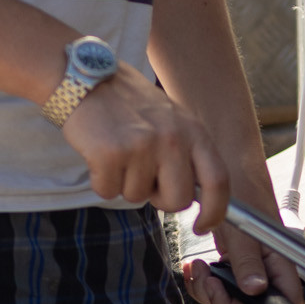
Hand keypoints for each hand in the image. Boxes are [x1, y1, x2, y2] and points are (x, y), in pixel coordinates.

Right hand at [60, 65, 228, 228]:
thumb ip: (188, 153)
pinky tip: (99, 154)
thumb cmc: (128, 104)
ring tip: (119, 152)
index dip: (215, 211)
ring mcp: (142, 146)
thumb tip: (201, 198)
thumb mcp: (172, 119)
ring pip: (137, 197)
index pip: (219, 180)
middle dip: (160, 200)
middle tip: (144, 178)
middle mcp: (173, 138)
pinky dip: (100, 180)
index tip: (202, 225)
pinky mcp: (111, 153)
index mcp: (193, 131)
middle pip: (178, 200)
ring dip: (124, 183)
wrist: (86, 78)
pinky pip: (108, 191)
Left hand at [183, 169, 304, 303]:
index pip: (284, 300)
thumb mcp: (242, 221)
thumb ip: (249, 258)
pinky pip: (223, 279)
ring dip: (211, 290)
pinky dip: (206, 279)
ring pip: (235, 295)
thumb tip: (255, 289)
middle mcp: (268, 261)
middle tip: (207, 282)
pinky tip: (196, 266)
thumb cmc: (240, 178)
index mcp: (280, 255)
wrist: (223, 153)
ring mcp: (250, 258)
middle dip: (225, 301)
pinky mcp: (234, 252)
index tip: (230, 301)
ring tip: (197, 271)